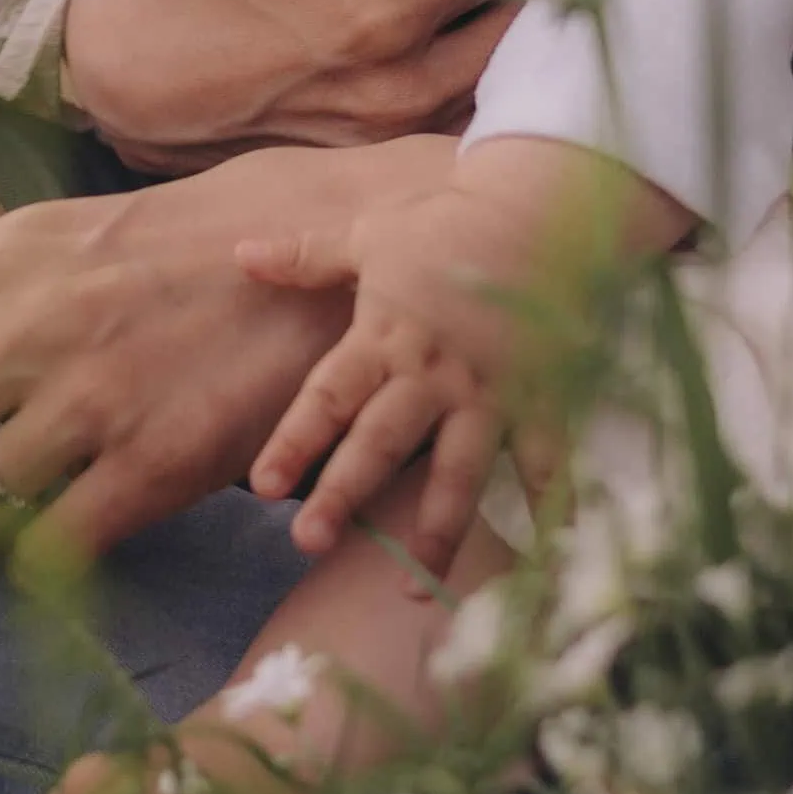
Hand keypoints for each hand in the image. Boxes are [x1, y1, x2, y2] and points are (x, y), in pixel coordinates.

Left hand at [0, 136, 462, 558]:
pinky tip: (84, 519)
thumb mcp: (69, 237)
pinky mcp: (153, 465)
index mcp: (6, 259)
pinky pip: (42, 550)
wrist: (324, 269)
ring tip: (27, 503)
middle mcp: (32, 325)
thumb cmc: (189, 257)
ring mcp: (92, 399)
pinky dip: (46, 554)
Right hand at [62, 0, 532, 172]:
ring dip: (518, 28)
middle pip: (530, 20)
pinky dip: (484, 76)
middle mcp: (407, 83)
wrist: (131, 70)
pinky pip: (470, 115)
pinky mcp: (385, 160)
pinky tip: (467, 36)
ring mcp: (398, 133)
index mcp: (386, 7)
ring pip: (509, 75)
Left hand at [241, 144, 690, 578]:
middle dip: (346, 495)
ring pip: (458, 471)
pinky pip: (548, 459)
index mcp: (385, 336)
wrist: (540, 206)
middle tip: (308, 544)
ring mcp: (490, 392)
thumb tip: (240, 253)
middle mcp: (433, 374)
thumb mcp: (369, 234)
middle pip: (382, 443)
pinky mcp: (541, 397)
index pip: (329, 396)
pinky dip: (553, 505)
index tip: (261, 486)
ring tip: (412, 587)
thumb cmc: (446, 223)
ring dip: (436, 531)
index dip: (294, 440)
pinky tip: (552, 556)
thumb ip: (305, 256)